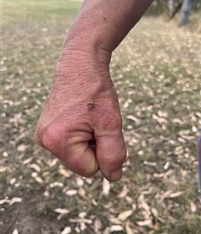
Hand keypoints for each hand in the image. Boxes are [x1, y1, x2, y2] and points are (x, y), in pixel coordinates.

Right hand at [34, 49, 126, 181]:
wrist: (81, 64)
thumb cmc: (96, 90)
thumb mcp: (110, 124)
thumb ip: (113, 154)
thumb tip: (113, 177)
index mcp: (57, 141)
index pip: (90, 169)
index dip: (103, 151)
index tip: (101, 128)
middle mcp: (45, 140)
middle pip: (82, 162)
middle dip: (95, 145)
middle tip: (95, 120)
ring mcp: (44, 133)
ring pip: (77, 152)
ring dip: (89, 139)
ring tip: (88, 116)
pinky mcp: (48, 128)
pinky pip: (71, 142)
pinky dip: (81, 133)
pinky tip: (80, 116)